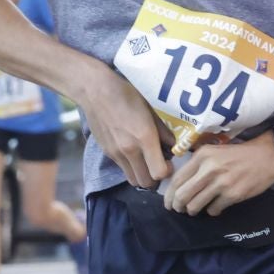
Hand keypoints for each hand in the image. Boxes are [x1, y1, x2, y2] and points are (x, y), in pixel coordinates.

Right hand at [77, 65, 174, 189]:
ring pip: (132, 179)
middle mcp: (129, 150)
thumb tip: (178, 145)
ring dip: (142, 175)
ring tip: (147, 161)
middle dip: (156, 178)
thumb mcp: (151, 108)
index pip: (158, 173)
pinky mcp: (107, 152)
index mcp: (144, 137)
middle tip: (160, 164)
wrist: (95, 90)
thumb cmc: (127, 93)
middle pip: (145, 182)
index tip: (170, 162)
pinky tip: (134, 152)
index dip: (167, 171)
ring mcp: (116, 153)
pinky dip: (131, 167)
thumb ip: (165, 130)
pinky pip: (123, 168)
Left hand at [161, 135, 273, 215]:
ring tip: (196, 210)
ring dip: (193, 211)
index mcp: (202, 156)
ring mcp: (221, 183)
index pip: (177, 180)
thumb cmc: (239, 155)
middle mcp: (209, 169)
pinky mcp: (233, 195)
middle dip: (178, 206)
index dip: (169, 195)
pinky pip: (213, 210)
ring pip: (195, 205)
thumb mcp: (214, 152)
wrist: (268, 156)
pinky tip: (216, 207)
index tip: (169, 203)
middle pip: (182, 195)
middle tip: (180, 210)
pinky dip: (212, 211)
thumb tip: (179, 185)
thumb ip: (197, 165)